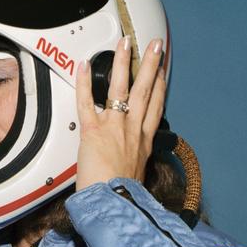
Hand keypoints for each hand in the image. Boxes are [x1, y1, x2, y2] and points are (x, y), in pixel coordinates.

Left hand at [75, 36, 165, 189]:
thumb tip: (129, 159)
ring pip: (120, 88)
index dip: (160, 86)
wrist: (114, 203)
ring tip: (125, 43)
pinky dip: (84, 83)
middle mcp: (133, 129)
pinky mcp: (93, 131)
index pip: (155, 106)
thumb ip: (134, 160)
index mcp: (144, 141)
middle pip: (146, 89)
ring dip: (124, 62)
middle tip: (155, 45)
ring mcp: (114, 127)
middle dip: (151, 64)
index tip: (162, 72)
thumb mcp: (138, 175)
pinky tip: (84, 66)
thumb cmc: (123, 195)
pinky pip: (86, 102)